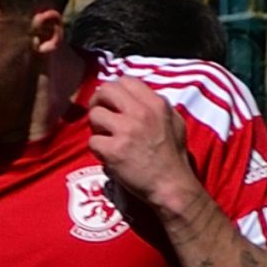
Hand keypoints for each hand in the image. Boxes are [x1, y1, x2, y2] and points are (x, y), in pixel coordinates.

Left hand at [85, 76, 194, 216]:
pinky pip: (92, 141)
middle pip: (106, 90)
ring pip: (95, 115)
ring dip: (96, 127)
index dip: (115, 90)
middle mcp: (140, 112)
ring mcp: (126, 131)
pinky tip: (107, 156)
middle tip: (100, 115)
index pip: (126, 80)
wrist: (171, 185)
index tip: (112, 102)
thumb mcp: (174, 121)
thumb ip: (155, 106)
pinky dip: (97, 150)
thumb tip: (136, 98)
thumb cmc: (173, 156)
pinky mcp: (114, 151)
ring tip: (105, 138)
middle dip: (98, 101)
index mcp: (156, 103)